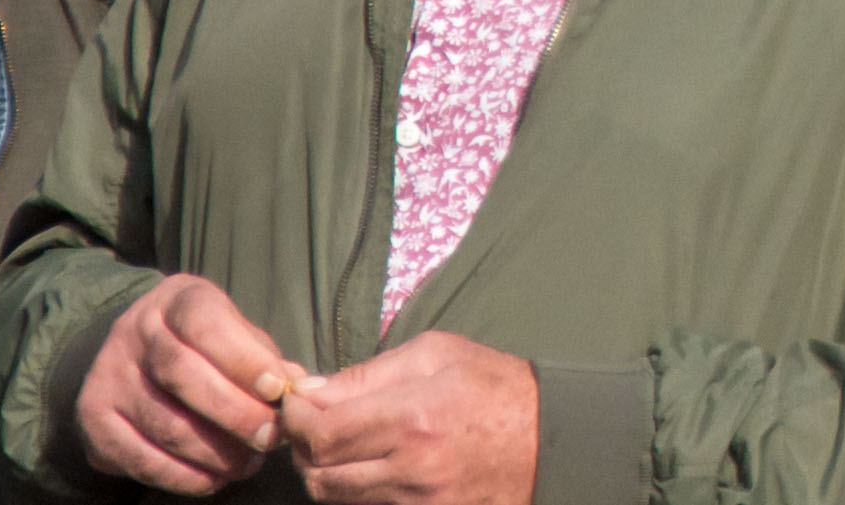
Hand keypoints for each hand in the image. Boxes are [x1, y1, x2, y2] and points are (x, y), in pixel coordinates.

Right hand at [76, 275, 299, 495]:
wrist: (129, 365)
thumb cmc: (199, 346)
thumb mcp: (230, 332)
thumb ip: (262, 355)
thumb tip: (299, 385)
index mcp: (173, 301)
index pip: (206, 324)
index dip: (245, 359)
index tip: (279, 389)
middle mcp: (133, 334)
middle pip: (185, 376)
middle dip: (237, 413)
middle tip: (271, 438)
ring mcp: (108, 380)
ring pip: (167, 425)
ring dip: (216, 453)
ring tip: (249, 463)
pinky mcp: (97, 426)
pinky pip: (145, 461)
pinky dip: (187, 477)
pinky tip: (215, 478)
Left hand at [277, 331, 536, 503]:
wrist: (550, 438)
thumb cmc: (494, 385)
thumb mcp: (436, 355)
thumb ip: (368, 373)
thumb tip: (311, 389)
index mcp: (412, 417)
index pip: (322, 432)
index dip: (295, 419)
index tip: (294, 403)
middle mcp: (411, 467)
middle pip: (320, 475)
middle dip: (304, 449)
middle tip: (311, 425)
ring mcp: (419, 502)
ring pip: (337, 499)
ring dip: (326, 472)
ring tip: (339, 445)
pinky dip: (354, 494)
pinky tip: (366, 468)